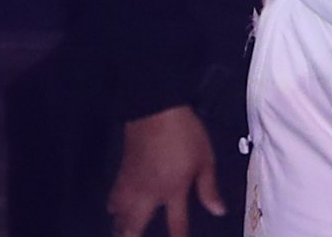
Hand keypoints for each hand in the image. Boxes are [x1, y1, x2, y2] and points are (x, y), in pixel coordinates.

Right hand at [108, 106, 224, 236]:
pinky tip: (115, 208)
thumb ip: (209, 188)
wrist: (155, 107)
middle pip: (134, 227)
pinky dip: (114, 208)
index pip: (177, 225)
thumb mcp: (205, 158)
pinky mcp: (122, 171)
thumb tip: (218, 210)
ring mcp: (132, 183)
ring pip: (119, 215)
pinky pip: (113, 198)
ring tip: (124, 231)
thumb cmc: (184, 131)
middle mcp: (149, 193)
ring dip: (121, 226)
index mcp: (174, 190)